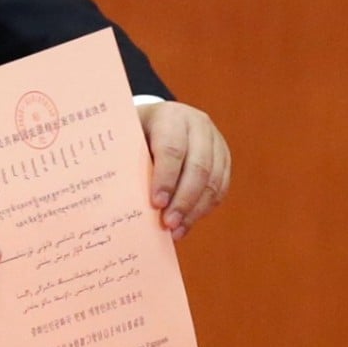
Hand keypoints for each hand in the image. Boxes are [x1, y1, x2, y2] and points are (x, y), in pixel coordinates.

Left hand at [137, 101, 230, 239]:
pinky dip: (204, 209)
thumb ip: (128, 162)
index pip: (172, 149)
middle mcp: (198, 125)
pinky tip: (186, 224)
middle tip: (168, 224)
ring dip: (195, 210)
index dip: (165, 179)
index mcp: (171, 116)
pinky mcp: (223, 158)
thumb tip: (123, 200)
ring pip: (213, 180)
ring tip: (176, 231)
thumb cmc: (137, 133)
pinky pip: (220, 187)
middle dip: (183, 200)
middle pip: (198, 167)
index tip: (156, 204)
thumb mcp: (128, 138)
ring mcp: (215, 141)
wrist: (160, 119)